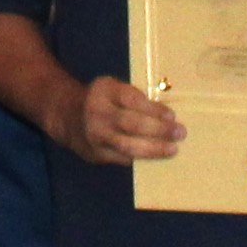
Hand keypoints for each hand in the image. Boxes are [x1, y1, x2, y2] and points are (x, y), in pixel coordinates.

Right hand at [67, 76, 183, 167]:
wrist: (66, 115)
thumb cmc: (101, 100)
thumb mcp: (111, 87)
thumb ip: (133, 96)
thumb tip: (166, 114)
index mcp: (104, 91)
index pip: (131, 100)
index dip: (153, 109)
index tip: (172, 115)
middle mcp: (97, 113)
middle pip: (131, 123)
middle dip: (159, 130)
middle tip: (180, 133)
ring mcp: (95, 136)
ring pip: (127, 145)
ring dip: (153, 149)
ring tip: (172, 150)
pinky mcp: (96, 154)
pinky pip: (122, 158)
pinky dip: (141, 158)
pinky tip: (156, 158)